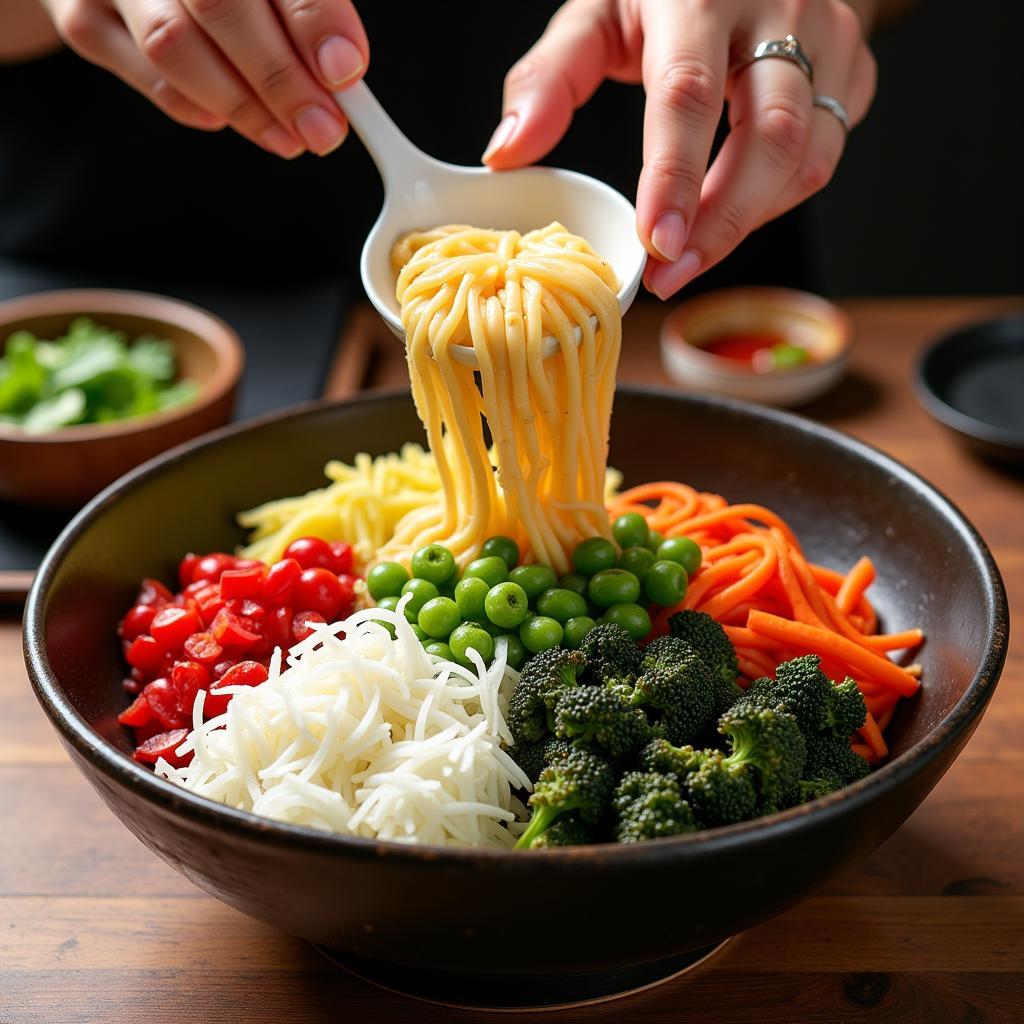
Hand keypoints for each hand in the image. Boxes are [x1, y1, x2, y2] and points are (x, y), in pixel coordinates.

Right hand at [39, 0, 367, 156]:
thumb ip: (304, 8)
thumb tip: (341, 70)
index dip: (314, 18)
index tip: (345, 72)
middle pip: (220, 5)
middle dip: (280, 79)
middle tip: (323, 128)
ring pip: (176, 47)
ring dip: (243, 106)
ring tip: (289, 138)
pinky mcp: (81, 16)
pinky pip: (147, 77)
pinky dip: (197, 108)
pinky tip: (232, 119)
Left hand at [483, 0, 875, 297]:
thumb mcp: (596, 13)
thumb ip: (548, 78)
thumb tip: (506, 152)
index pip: (689, 96)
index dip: (674, 178)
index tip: (656, 245)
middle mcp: (778, 11)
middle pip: (769, 136)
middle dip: (722, 221)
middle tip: (672, 275)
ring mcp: (828, 41)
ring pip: (808, 156)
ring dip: (749, 221)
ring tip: (691, 258)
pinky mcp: (853, 72)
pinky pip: (824, 155)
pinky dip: (777, 202)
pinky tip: (731, 217)